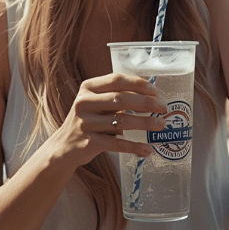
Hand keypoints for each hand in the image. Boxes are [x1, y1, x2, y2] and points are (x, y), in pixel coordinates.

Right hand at [50, 73, 167, 165]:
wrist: (64, 146)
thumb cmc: (88, 121)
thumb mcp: (96, 103)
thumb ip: (116, 96)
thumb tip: (151, 95)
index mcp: (88, 88)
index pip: (117, 80)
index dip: (138, 84)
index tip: (155, 91)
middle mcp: (84, 103)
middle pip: (121, 99)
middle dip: (146, 102)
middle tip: (163, 107)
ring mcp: (85, 123)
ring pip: (122, 121)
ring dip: (145, 123)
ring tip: (161, 124)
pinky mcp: (89, 143)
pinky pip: (117, 144)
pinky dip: (135, 147)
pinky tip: (147, 149)